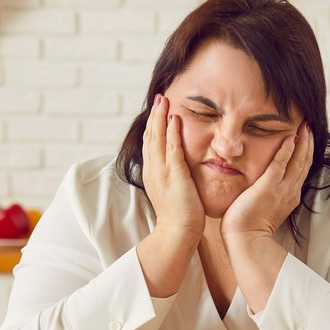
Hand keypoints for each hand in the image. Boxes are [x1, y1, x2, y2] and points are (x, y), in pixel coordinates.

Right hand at [141, 95, 204, 239]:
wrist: (178, 232)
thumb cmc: (180, 216)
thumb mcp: (173, 192)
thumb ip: (174, 178)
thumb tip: (180, 170)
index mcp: (152, 173)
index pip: (151, 144)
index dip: (153, 126)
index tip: (158, 111)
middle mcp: (152, 169)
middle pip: (150, 136)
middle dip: (154, 116)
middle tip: (159, 97)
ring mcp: (161, 171)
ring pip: (157, 138)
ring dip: (160, 117)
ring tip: (164, 100)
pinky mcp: (173, 174)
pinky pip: (171, 147)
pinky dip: (172, 131)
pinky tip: (174, 118)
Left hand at [221, 121, 313, 242]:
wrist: (245, 240)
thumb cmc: (247, 228)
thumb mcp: (264, 208)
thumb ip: (266, 195)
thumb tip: (259, 186)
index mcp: (289, 197)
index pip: (301, 170)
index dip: (305, 153)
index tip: (306, 138)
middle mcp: (290, 191)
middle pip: (305, 162)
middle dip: (308, 143)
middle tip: (309, 125)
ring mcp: (281, 189)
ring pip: (298, 160)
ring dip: (303, 141)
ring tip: (305, 125)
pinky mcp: (268, 187)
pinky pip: (281, 163)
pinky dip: (287, 149)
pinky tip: (290, 136)